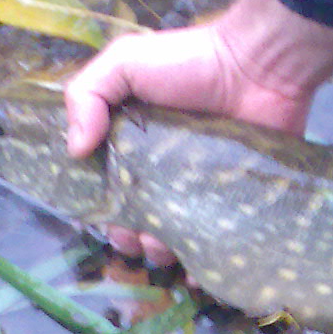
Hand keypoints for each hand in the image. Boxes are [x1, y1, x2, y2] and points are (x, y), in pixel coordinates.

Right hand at [64, 0, 332, 262]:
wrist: (258, 65)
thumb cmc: (189, 61)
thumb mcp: (125, 62)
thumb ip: (86, 95)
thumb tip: (74, 151)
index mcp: (132, 145)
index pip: (107, 191)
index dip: (101, 210)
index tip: (105, 218)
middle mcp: (162, 172)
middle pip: (136, 223)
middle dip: (130, 237)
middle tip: (139, 234)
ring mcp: (198, 190)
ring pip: (172, 239)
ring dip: (161, 253)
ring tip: (167, 245)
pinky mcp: (232, 201)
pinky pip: (215, 243)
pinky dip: (203, 265)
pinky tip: (198, 271)